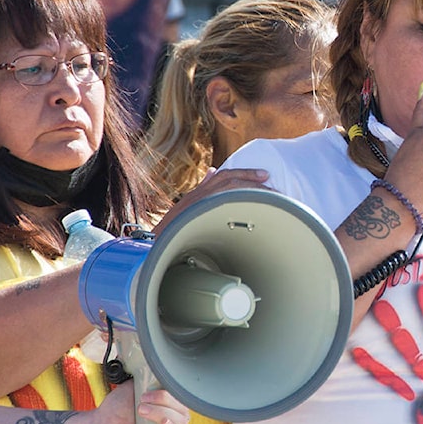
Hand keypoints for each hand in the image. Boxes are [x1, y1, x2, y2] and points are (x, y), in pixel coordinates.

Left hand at [70, 382, 188, 423]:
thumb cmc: (116, 409)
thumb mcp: (136, 386)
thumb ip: (152, 378)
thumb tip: (161, 361)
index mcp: (167, 404)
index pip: (182, 397)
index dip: (171, 392)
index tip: (152, 389)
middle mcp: (171, 418)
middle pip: (183, 409)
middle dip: (164, 402)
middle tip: (143, 400)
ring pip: (181, 422)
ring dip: (163, 414)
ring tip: (142, 411)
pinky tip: (164, 423)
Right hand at [153, 167, 269, 235]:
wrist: (152, 251)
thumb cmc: (170, 234)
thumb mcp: (185, 208)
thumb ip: (201, 190)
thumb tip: (212, 172)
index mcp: (197, 195)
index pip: (223, 175)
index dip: (244, 173)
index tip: (264, 175)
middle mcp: (197, 197)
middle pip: (227, 178)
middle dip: (251, 178)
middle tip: (270, 181)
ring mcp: (195, 206)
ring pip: (226, 188)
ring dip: (249, 189)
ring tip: (268, 193)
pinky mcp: (194, 217)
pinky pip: (220, 204)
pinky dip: (238, 200)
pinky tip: (255, 205)